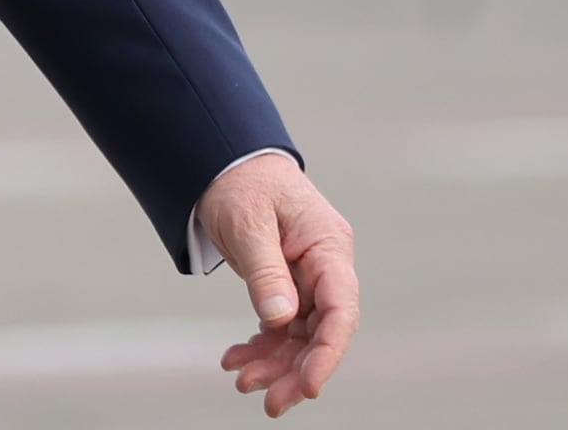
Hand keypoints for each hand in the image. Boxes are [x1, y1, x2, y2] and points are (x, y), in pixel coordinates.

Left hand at [199, 153, 357, 415]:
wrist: (226, 164)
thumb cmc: (241, 184)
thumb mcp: (248, 224)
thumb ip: (266, 271)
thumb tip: (281, 318)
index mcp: (328, 246)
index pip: (341, 309)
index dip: (329, 353)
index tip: (310, 387)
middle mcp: (326, 266)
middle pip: (324, 331)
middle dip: (298, 370)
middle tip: (269, 403)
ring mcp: (309, 277)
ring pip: (302, 336)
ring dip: (275, 363)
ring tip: (241, 380)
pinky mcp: (289, 285)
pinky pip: (282, 326)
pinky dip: (262, 346)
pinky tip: (236, 359)